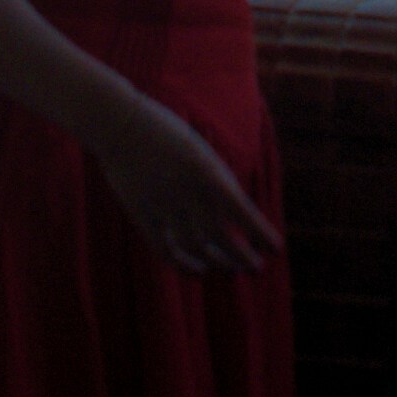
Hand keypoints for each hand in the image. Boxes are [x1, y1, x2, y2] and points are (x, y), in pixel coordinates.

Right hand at [96, 92, 280, 276]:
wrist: (122, 126)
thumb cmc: (168, 134)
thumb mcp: (202, 153)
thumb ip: (217, 183)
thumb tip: (237, 216)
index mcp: (208, 173)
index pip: (242, 213)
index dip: (260, 235)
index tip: (274, 248)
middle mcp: (188, 194)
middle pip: (222, 239)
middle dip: (243, 258)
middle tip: (257, 268)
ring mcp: (164, 207)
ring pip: (197, 249)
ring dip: (218, 263)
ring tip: (232, 268)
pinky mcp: (143, 217)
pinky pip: (166, 251)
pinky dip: (184, 265)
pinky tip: (200, 270)